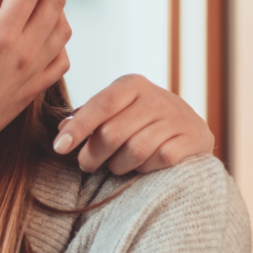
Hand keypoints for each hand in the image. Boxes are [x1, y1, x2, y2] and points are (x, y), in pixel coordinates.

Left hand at [52, 74, 213, 173]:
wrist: (189, 130)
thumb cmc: (140, 121)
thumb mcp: (116, 111)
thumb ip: (88, 117)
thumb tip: (61, 128)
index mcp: (132, 84)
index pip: (101, 104)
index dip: (78, 127)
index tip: (59, 148)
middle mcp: (156, 97)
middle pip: (113, 133)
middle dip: (93, 155)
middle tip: (86, 165)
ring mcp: (177, 117)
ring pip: (136, 150)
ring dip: (118, 165)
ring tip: (115, 166)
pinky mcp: (193, 138)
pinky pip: (160, 159)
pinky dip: (145, 168)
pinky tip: (142, 166)